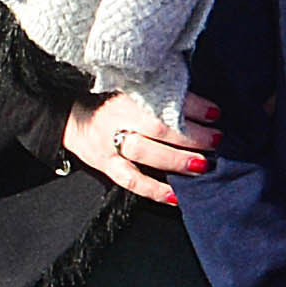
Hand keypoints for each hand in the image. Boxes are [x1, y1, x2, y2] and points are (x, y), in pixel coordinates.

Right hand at [63, 87, 215, 204]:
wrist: (69, 116)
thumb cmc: (109, 101)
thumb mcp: (132, 90)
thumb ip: (160, 95)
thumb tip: (203, 108)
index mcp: (127, 92)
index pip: (164, 97)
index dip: (193, 106)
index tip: (215, 113)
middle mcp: (118, 115)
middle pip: (157, 126)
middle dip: (190, 135)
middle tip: (216, 140)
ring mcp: (109, 141)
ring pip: (144, 152)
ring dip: (176, 160)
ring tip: (201, 165)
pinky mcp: (106, 163)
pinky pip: (131, 180)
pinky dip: (155, 190)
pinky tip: (176, 196)